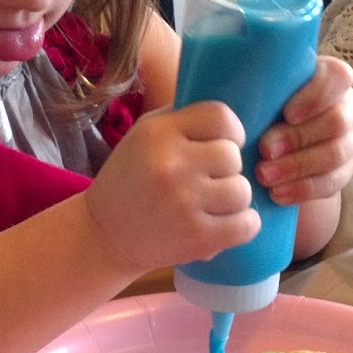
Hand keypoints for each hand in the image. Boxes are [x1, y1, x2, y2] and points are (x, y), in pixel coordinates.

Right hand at [84, 102, 258, 273]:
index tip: (221, 144)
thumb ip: (183, 120)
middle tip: (206, 179)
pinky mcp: (196, 237)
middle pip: (233, 155)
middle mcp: (171, 165)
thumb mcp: (145, 135)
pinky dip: (242, 225)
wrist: (104, 235)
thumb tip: (230, 115)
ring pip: (243, 191)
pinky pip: (248, 224)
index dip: (230, 131)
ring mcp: (184, 202)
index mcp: (158, 133)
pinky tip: (223, 223)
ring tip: (211, 203)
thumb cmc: (131, 180)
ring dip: (233, 198)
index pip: (221, 116)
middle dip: (226, 169)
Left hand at [254, 56, 352, 203]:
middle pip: (336, 122)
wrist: (272, 145)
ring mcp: (347, 141)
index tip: (287, 114)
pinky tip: (277, 193)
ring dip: (297, 167)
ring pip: (335, 154)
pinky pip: (330, 183)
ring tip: (264, 175)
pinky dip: (302, 189)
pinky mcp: (343, 172)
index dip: (316, 96)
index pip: (337, 77)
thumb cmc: (260, 107)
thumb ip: (256, 87)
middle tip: (264, 150)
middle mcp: (344, 108)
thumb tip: (236, 83)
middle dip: (298, 138)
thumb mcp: (260, 93)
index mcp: (328, 79)